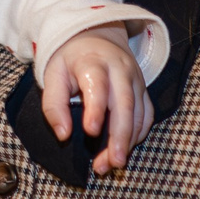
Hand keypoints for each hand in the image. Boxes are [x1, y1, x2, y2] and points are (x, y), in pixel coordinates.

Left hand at [39, 28, 152, 174]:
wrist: (97, 34)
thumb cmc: (71, 59)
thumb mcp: (53, 74)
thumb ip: (54, 105)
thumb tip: (63, 135)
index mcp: (93, 61)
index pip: (98, 85)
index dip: (96, 109)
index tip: (90, 132)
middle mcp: (120, 69)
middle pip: (125, 104)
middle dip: (120, 136)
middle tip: (112, 162)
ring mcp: (135, 79)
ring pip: (139, 113)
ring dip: (128, 141)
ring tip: (113, 164)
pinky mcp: (143, 89)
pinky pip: (147, 115)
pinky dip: (138, 135)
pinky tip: (124, 149)